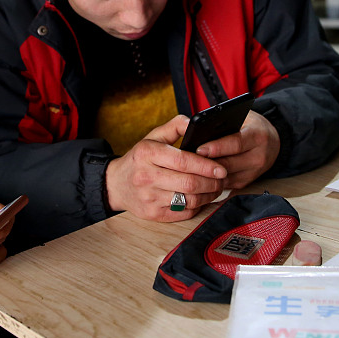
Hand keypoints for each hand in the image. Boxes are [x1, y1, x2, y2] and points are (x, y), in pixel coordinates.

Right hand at [104, 114, 226, 220]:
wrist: (117, 184)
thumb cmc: (140, 159)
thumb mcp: (152, 137)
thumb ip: (175, 127)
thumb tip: (194, 123)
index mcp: (147, 154)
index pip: (183, 161)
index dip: (206, 166)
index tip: (220, 168)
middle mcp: (147, 177)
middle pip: (189, 183)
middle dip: (212, 182)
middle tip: (222, 179)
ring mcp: (149, 198)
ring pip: (189, 200)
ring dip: (208, 195)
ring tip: (215, 188)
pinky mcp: (153, 214)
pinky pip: (183, 213)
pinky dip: (198, 206)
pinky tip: (201, 198)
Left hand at [192, 110, 280, 190]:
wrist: (273, 142)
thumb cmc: (252, 126)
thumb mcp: (243, 118)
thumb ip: (225, 124)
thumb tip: (200, 132)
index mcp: (258, 136)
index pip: (235, 143)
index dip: (216, 147)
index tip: (199, 148)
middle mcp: (259, 156)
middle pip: (229, 163)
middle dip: (207, 164)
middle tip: (188, 162)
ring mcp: (254, 172)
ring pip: (226, 177)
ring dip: (208, 175)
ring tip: (190, 170)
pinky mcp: (247, 182)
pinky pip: (227, 184)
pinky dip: (212, 182)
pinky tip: (200, 177)